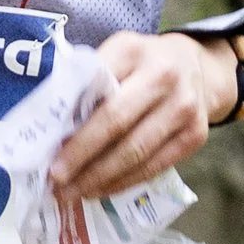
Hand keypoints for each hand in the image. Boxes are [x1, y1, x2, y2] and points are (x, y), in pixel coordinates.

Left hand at [46, 30, 229, 203]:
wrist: (197, 68)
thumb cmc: (141, 65)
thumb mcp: (115, 56)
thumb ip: (88, 83)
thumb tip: (51, 129)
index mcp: (132, 51)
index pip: (95, 89)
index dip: (70, 123)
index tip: (46, 151)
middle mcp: (163, 76)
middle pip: (116, 123)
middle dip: (81, 156)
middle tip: (55, 180)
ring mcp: (184, 107)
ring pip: (135, 152)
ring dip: (99, 177)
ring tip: (72, 192)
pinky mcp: (196, 135)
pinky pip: (154, 166)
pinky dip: (123, 182)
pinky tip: (100, 189)